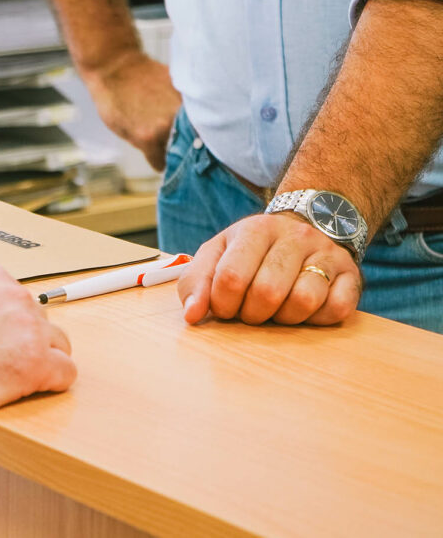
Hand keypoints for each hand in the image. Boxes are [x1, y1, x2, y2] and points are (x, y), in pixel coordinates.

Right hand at [0, 265, 75, 445]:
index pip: (18, 299)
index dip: (5, 328)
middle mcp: (13, 294)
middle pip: (41, 321)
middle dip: (24, 345)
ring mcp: (28, 327)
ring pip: (58, 346)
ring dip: (38, 364)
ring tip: (4, 384)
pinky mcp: (36, 363)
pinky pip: (66, 374)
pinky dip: (48, 387)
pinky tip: (19, 394)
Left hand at [82, 52, 181, 170]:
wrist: (114, 65)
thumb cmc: (112, 100)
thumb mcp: (123, 131)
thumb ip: (146, 146)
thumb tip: (164, 156)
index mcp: (148, 138)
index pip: (164, 163)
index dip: (161, 161)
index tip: (161, 157)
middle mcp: (168, 124)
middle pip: (183, 149)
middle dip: (178, 148)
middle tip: (168, 141)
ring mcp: (179, 106)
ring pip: (192, 129)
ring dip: (186, 128)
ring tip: (169, 120)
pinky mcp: (184, 91)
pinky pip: (192, 109)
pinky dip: (187, 111)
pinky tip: (172, 106)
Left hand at [177, 213, 361, 325]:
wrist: (306, 225)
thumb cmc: (252, 250)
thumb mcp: (217, 254)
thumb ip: (196, 282)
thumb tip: (193, 316)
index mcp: (255, 230)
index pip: (231, 277)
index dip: (222, 304)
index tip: (224, 308)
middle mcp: (294, 237)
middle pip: (267, 292)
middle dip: (252, 314)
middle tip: (250, 311)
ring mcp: (327, 254)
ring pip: (304, 301)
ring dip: (284, 318)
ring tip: (277, 309)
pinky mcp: (351, 274)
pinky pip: (336, 309)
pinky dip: (316, 319)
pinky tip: (305, 310)